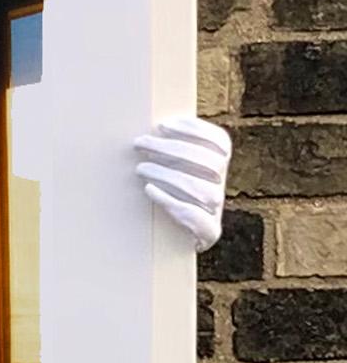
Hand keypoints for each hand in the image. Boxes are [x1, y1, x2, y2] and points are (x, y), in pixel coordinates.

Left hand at [133, 115, 229, 252]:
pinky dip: (170, 200)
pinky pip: (194, 215)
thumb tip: (152, 128)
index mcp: (219, 165)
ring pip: (202, 188)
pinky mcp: (209, 231)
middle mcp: (222, 185)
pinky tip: (149, 189)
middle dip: (172, 148)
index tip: (163, 125)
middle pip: (209, 162)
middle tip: (139, 142)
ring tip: (140, 168)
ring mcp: (218, 209)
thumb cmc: (169, 193)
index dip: (195, 130)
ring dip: (169, 175)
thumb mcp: (174, 168)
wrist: (175, 237)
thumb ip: (170, 149)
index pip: (219, 142)